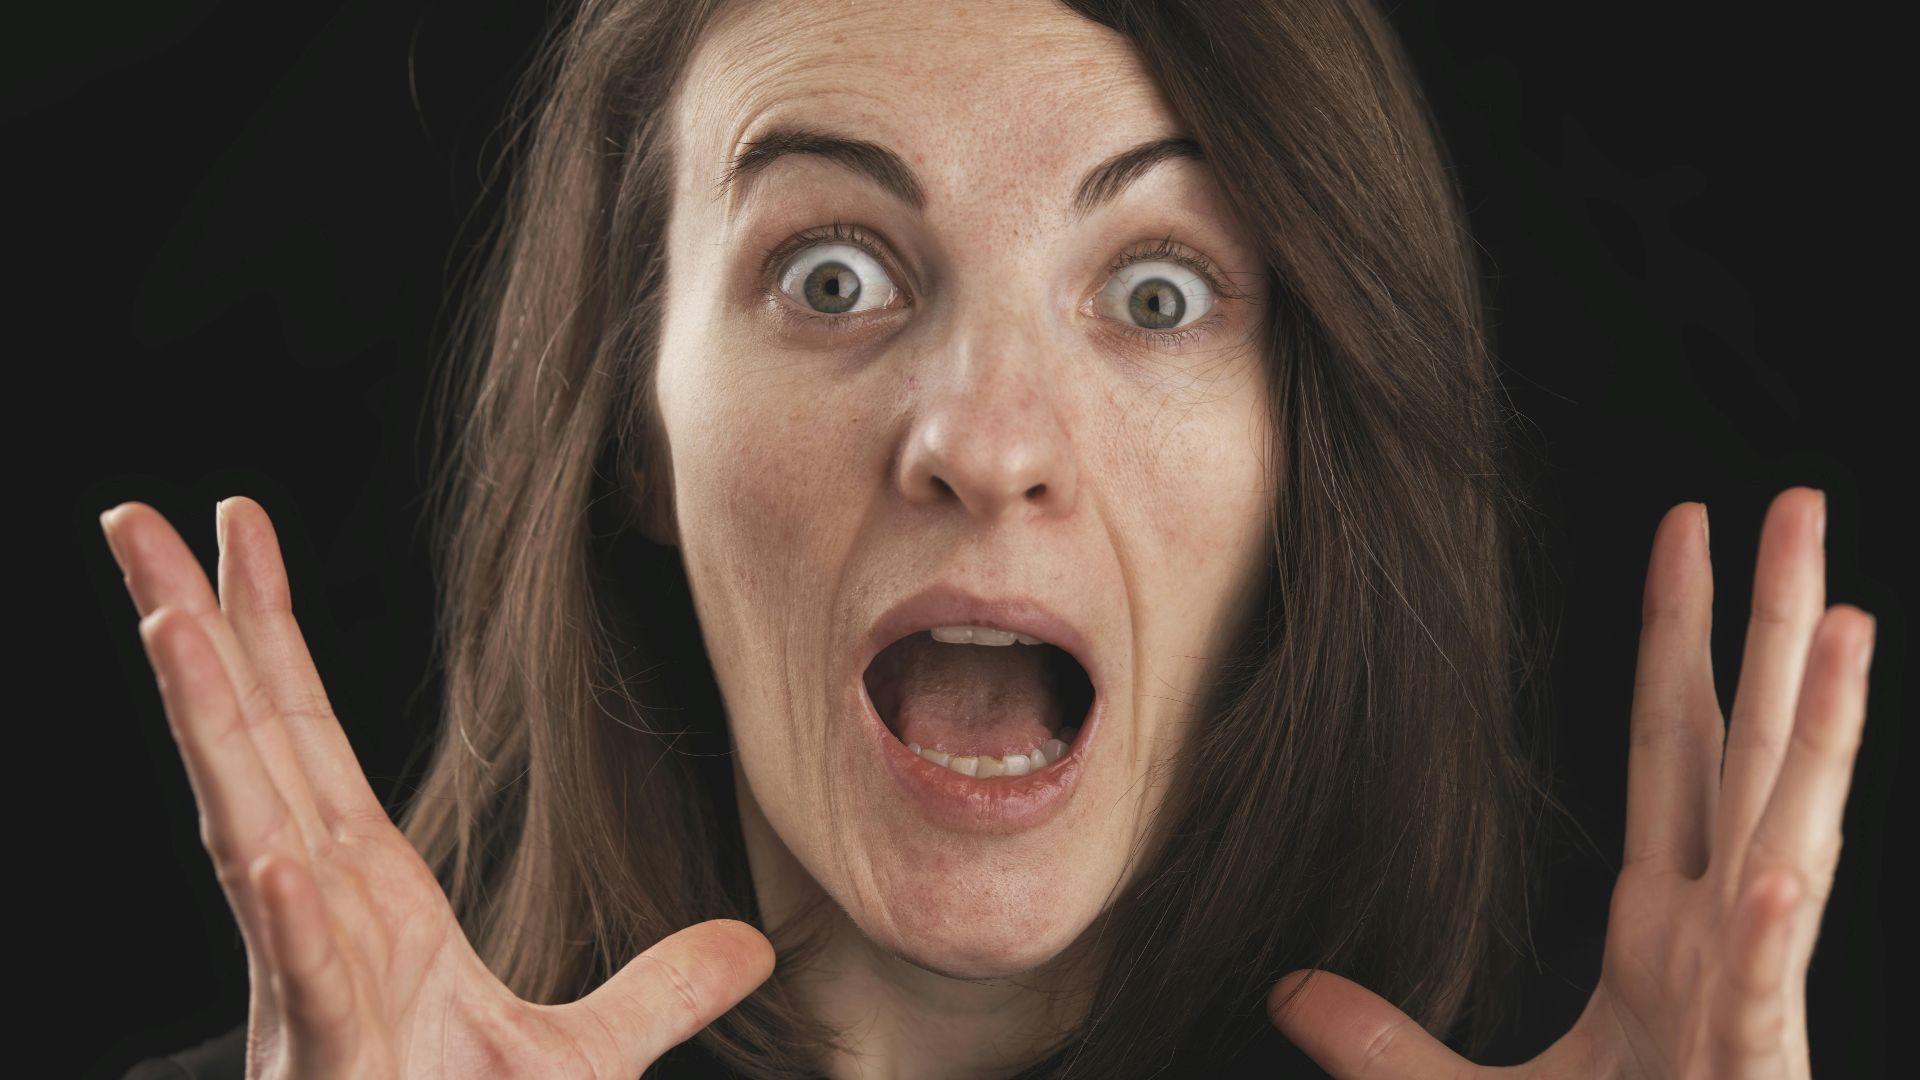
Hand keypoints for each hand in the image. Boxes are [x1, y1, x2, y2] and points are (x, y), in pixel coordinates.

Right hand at [102, 497, 774, 1077]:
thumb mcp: (582, 1057)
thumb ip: (657, 992)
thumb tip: (749, 948)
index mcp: (367, 896)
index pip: (305, 738)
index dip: (267, 635)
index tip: (241, 529)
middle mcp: (319, 920)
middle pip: (247, 752)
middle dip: (191, 635)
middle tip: (137, 521)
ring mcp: (314, 987)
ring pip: (248, 838)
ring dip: (209, 735)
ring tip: (171, 629)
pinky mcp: (333, 1062)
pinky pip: (308, 980)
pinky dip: (287, 922)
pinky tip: (276, 858)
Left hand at [1265, 488, 1873, 1077]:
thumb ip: (1380, 1039)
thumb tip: (1288, 989)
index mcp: (1662, 923)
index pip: (1675, 748)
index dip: (1680, 640)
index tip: (1686, 536)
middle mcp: (1717, 937)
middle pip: (1749, 755)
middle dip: (1778, 631)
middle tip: (1801, 507)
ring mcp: (1742, 999)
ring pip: (1789, 846)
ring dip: (1819, 741)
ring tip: (1844, 625)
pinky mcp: (1748, 1070)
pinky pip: (1757, 1001)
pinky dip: (1767, 945)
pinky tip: (1773, 879)